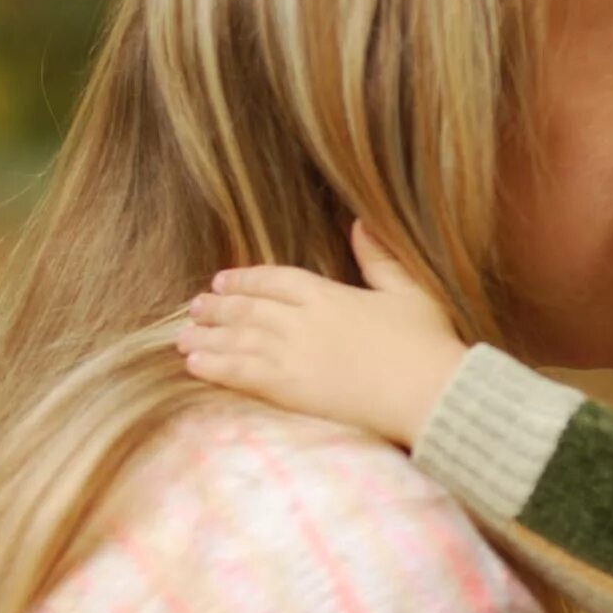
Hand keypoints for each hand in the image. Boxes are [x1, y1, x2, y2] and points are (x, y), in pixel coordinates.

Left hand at [177, 221, 464, 445]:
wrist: (429, 391)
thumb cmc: (427, 342)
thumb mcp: (410, 290)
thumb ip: (380, 258)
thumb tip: (361, 222)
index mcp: (329, 294)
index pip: (274, 280)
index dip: (245, 279)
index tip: (223, 280)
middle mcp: (303, 320)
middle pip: (248, 309)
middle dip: (218, 307)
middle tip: (195, 307)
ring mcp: (293, 354)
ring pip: (237, 339)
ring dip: (207, 336)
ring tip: (183, 336)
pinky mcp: (291, 388)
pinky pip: (240, 373)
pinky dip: (214, 366)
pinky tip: (194, 364)